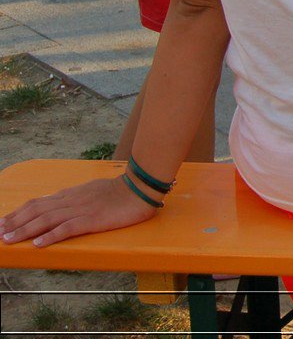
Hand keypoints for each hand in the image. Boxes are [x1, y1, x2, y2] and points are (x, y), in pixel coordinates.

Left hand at [1, 177, 157, 248]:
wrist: (140, 188)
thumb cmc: (120, 191)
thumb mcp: (92, 191)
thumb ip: (75, 198)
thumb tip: (59, 205)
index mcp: (70, 195)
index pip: (38, 203)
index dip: (18, 213)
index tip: (3, 222)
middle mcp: (70, 201)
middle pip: (36, 211)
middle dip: (14, 222)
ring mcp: (80, 210)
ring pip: (46, 220)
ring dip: (24, 230)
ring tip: (8, 239)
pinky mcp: (92, 220)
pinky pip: (67, 229)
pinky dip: (50, 236)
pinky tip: (38, 243)